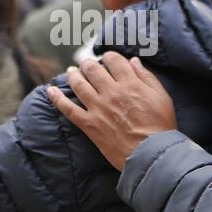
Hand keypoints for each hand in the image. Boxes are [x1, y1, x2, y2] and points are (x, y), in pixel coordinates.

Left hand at [45, 52, 176, 170]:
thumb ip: (147, 77)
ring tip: (71, 72)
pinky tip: (50, 90)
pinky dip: (57, 98)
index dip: (109, 56)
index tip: (108, 60)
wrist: (151, 154)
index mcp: (130, 83)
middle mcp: (111, 92)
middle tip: (87, 65)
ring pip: (78, 84)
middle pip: (92, 68)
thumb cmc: (161, 126)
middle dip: (88, 63)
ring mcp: (98, 108)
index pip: (113, 60)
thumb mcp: (162, 97)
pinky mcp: (89, 124)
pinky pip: (68, 109)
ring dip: (73, 75)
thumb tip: (133, 61)